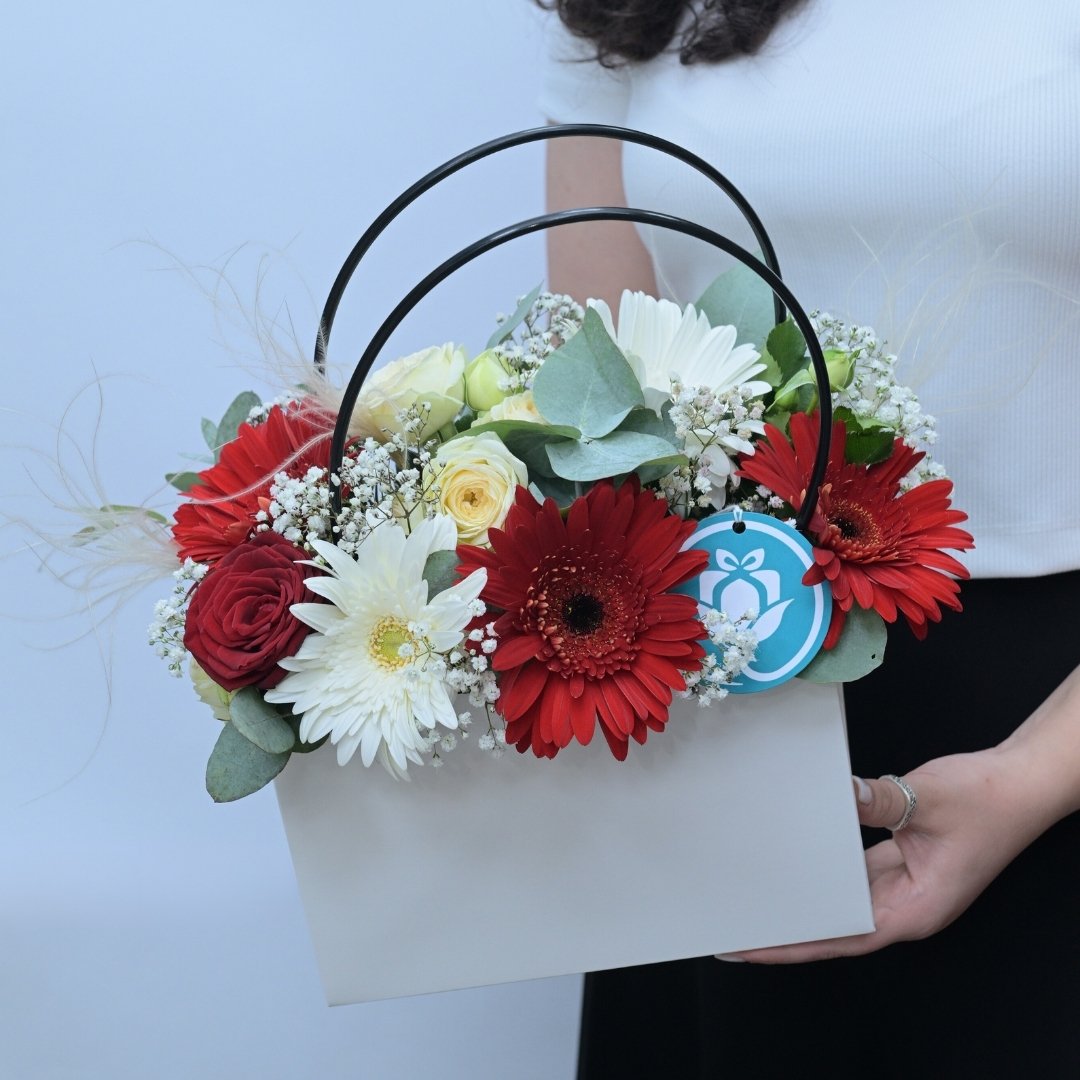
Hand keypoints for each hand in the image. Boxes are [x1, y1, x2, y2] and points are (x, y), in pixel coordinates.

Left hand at [730, 746, 1045, 961]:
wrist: (1021, 782)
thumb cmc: (988, 800)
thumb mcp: (925, 798)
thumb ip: (878, 802)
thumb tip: (840, 795)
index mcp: (916, 909)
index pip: (843, 937)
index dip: (796, 945)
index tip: (754, 947)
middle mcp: (907, 904)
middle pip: (837, 925)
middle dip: (789, 925)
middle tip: (738, 921)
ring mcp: (904, 884)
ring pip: (842, 899)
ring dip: (804, 897)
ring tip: (757, 893)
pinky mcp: (901, 861)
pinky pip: (852, 872)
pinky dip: (824, 869)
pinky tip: (794, 858)